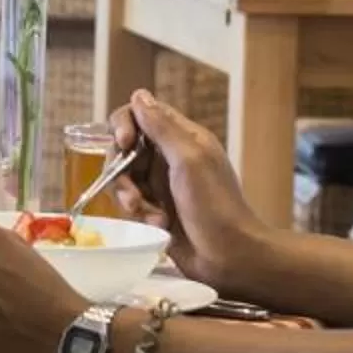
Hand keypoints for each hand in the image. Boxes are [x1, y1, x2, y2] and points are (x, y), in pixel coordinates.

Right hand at [111, 89, 266, 292]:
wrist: (230, 256)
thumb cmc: (215, 205)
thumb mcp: (189, 160)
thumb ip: (162, 127)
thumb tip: (138, 95)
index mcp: (182, 138)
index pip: (141, 115)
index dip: (125, 125)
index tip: (124, 143)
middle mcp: (169, 158)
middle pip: (124, 150)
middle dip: (122, 171)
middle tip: (132, 194)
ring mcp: (161, 186)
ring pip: (124, 180)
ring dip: (131, 198)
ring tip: (149, 215)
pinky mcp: (155, 211)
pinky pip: (131, 205)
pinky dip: (140, 216)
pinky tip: (159, 227)